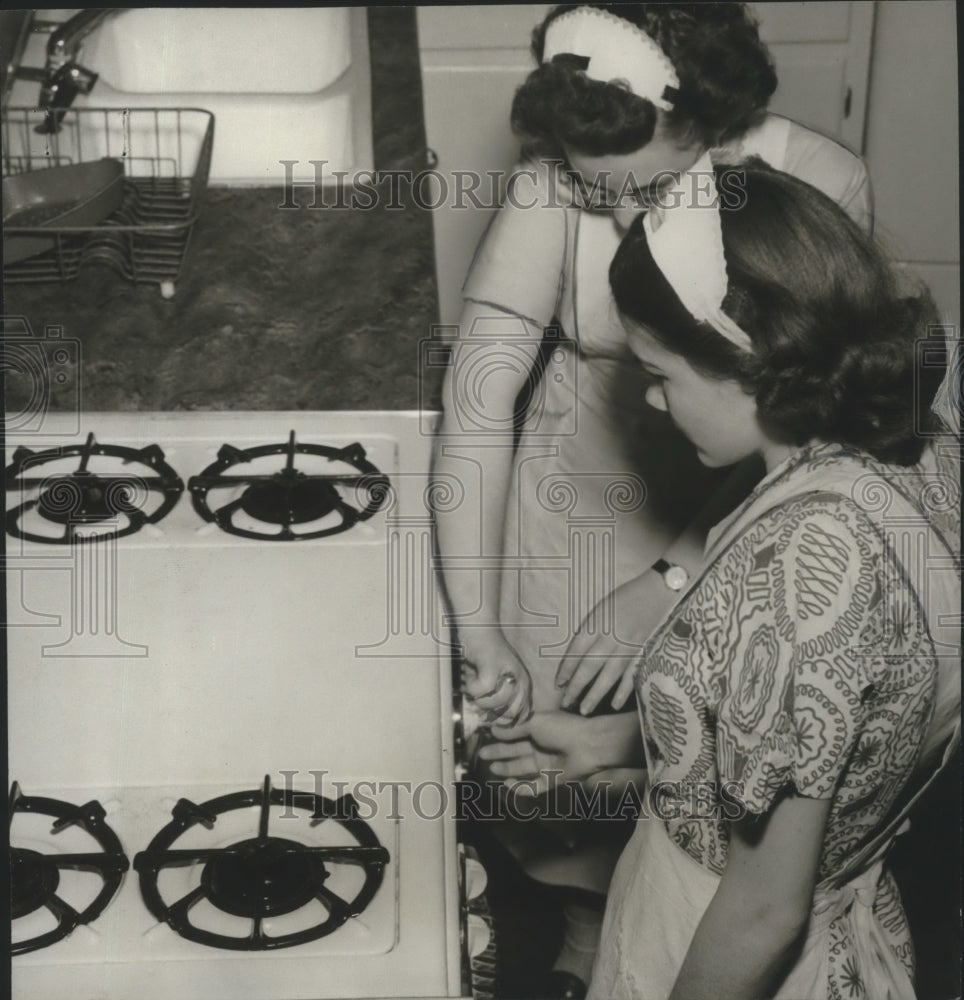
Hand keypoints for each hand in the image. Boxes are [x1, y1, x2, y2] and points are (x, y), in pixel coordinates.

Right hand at [461, 635, 531, 727]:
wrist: (480, 627)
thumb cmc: (485, 654)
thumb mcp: (497, 678)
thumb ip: (497, 699)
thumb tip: (488, 722)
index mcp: (524, 683)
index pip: (521, 714)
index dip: (504, 722)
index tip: (487, 718)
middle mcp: (520, 679)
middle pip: (509, 712)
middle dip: (491, 713)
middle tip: (476, 702)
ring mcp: (508, 673)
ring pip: (494, 703)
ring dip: (478, 698)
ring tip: (472, 686)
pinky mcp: (492, 668)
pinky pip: (479, 691)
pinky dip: (471, 687)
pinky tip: (469, 677)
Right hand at [477, 711, 613, 793]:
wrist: (588, 745)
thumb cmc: (562, 728)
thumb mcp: (535, 723)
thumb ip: (514, 729)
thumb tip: (494, 729)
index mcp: (537, 730)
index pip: (515, 735)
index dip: (501, 737)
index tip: (485, 737)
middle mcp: (540, 747)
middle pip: (515, 752)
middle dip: (498, 753)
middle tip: (482, 755)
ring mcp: (545, 765)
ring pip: (521, 768)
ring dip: (506, 769)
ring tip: (492, 769)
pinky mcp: (551, 780)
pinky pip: (534, 786)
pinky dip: (521, 787)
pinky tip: (509, 785)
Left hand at [555, 571, 662, 713]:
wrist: (657, 591)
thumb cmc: (626, 596)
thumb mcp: (601, 607)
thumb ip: (590, 629)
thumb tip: (577, 654)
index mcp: (597, 622)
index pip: (576, 649)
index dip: (566, 667)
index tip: (558, 683)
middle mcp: (610, 636)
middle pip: (589, 666)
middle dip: (576, 686)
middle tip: (566, 703)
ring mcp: (628, 646)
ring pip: (608, 675)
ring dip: (595, 694)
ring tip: (584, 710)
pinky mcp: (643, 652)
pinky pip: (631, 674)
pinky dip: (624, 690)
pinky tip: (614, 704)